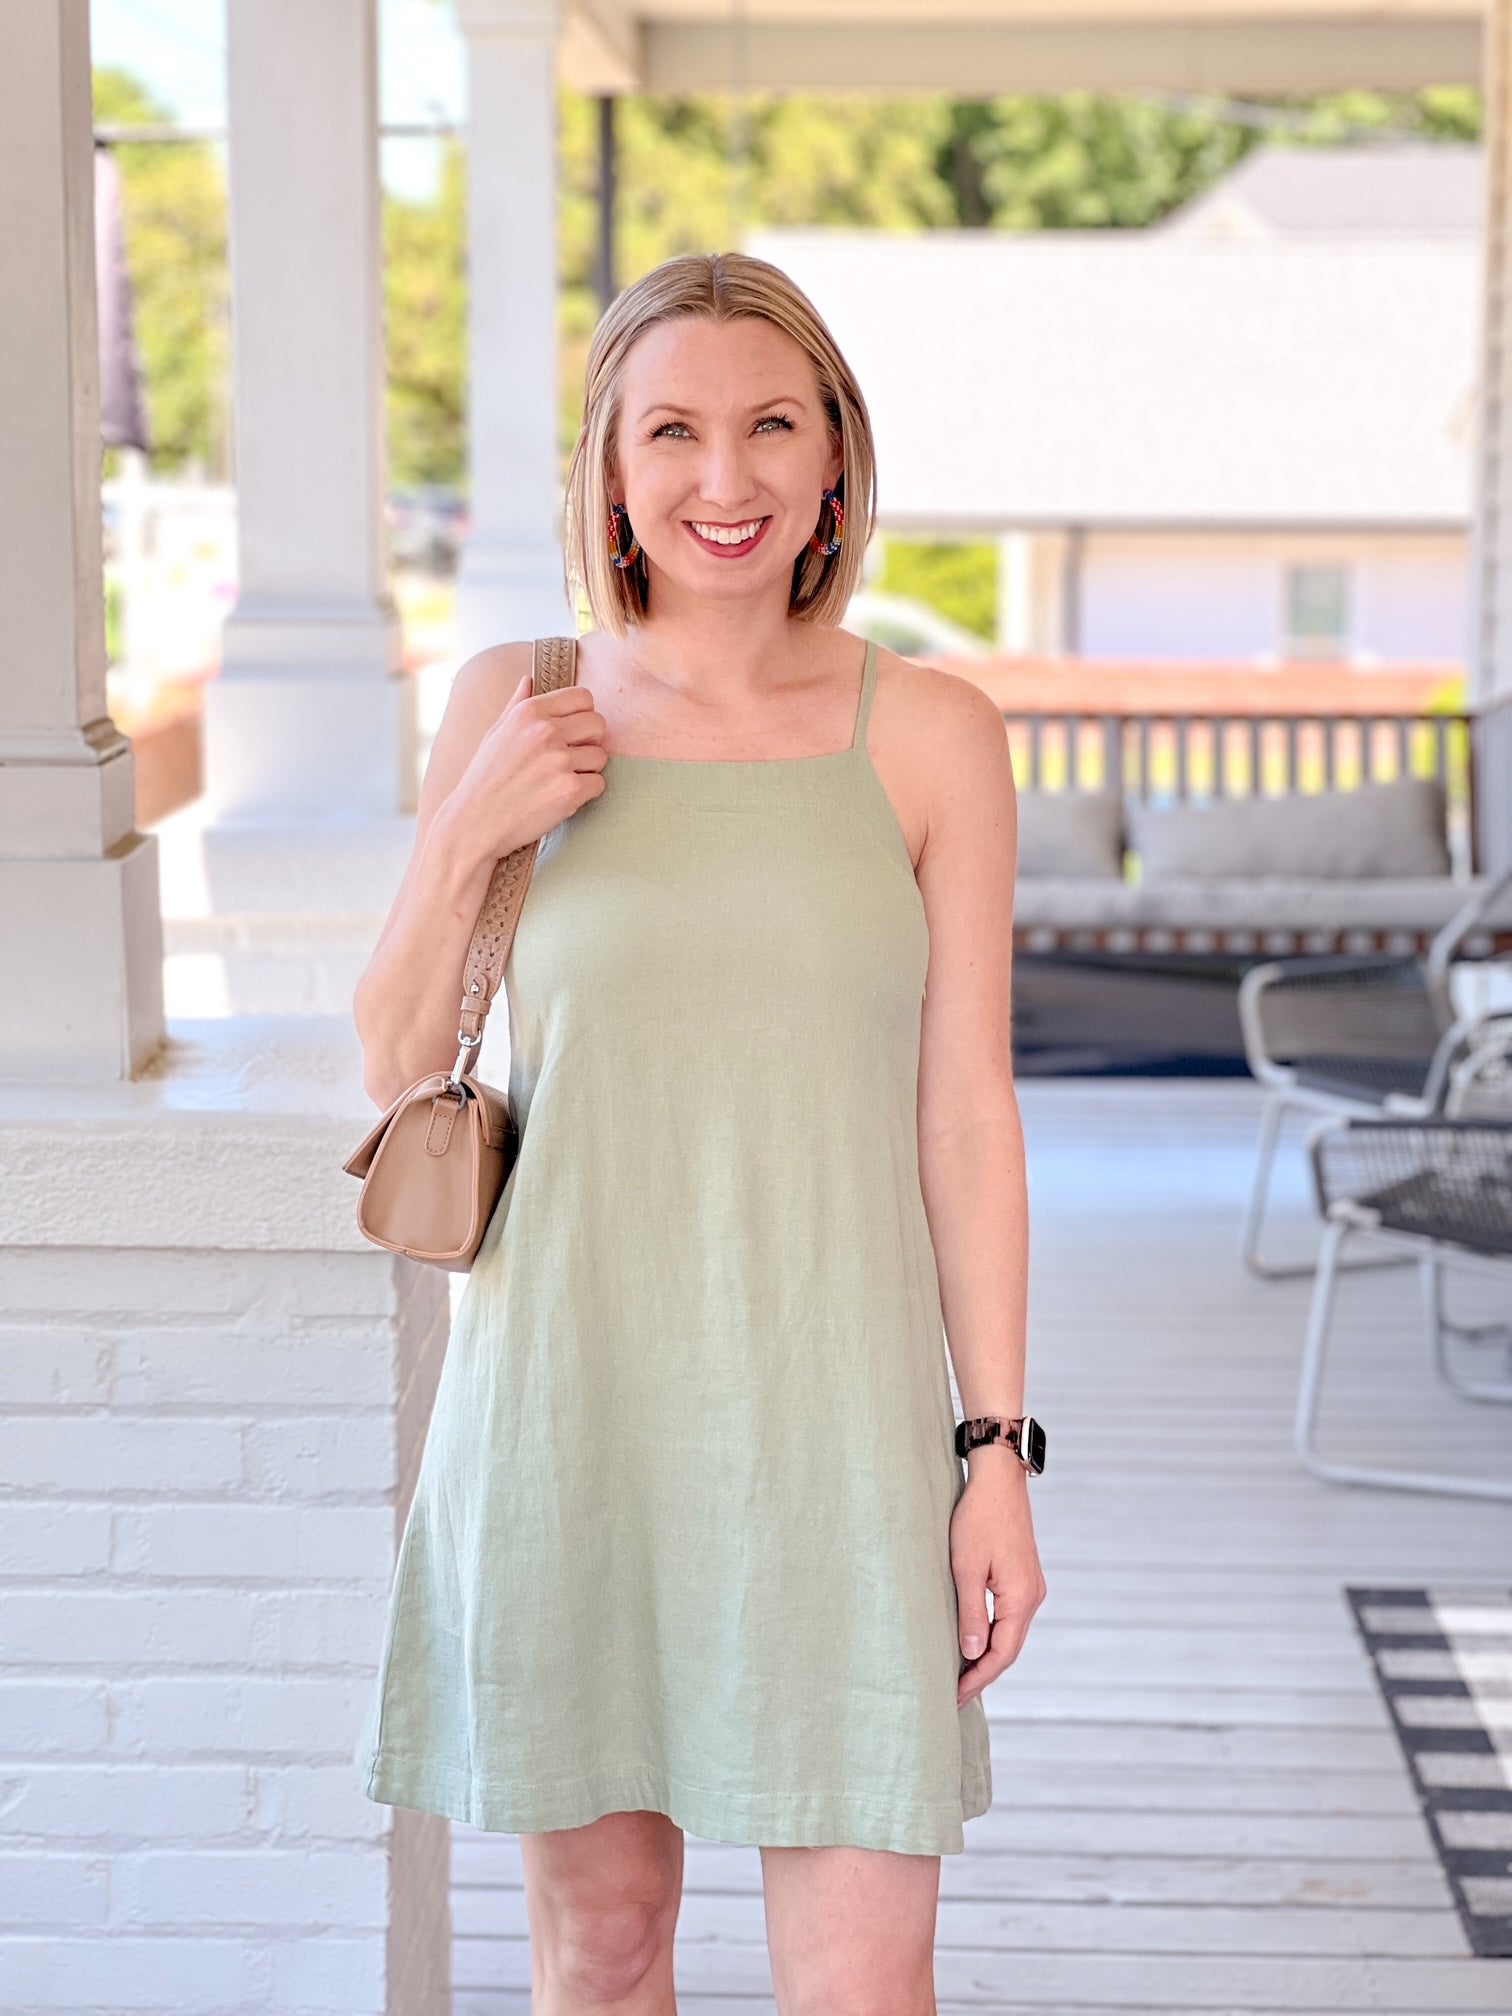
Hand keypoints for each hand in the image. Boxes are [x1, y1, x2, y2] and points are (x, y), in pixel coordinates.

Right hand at [451, 668, 607, 858]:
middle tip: (570, 758)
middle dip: (590, 741)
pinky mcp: (569, 790)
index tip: (572, 732)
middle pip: (598, 724)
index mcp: (529, 712)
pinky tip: (560, 798)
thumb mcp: (495, 734)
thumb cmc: (484, 779)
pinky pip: (599, 784)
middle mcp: (546, 731)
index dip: (582, 714)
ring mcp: (559, 761)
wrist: (474, 823)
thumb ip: (516, 705)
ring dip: (587, 770)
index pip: (583, 697)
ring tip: (559, 780)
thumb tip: (528, 680)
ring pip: (601, 756)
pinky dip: (585, 793)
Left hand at [950, 1455, 1046, 1707]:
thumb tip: (971, 1653)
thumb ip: (970, 1613)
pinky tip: (976, 1641)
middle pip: (1010, 1649)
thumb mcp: (966, 1567)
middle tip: (955, 1695)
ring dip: (988, 1656)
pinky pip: (1011, 1618)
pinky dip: (994, 1636)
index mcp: (1021, 1598)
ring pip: (1011, 1634)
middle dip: (983, 1673)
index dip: (978, 1678)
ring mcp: (1031, 1587)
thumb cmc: (978, 1518)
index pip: (1001, 1654)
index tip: (955, 1696)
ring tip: (962, 1675)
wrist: (998, 1479)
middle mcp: (1032, 1597)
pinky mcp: (1024, 1577)